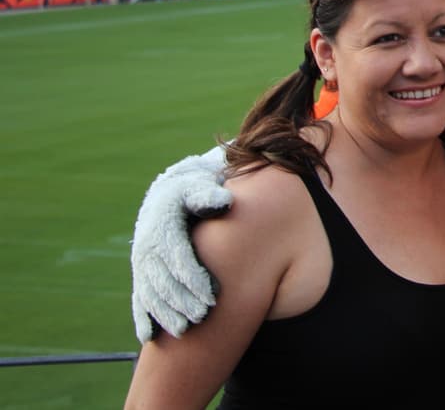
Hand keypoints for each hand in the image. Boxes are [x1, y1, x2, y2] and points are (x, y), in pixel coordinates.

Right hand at [130, 145, 232, 342]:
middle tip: (202, 318)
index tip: (212, 297)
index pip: (177, 258)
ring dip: (165, 314)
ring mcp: (142, 265)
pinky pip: (139, 299)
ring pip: (150, 294)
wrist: (168, 195)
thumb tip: (224, 202)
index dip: (193, 279)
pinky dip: (143, 318)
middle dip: (181, 301)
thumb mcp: (198, 188)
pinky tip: (149, 337)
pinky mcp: (142, 275)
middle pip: (163, 281)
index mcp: (161, 229)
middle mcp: (147, 249)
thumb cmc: (192, 192)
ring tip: (183, 331)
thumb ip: (208, 195)